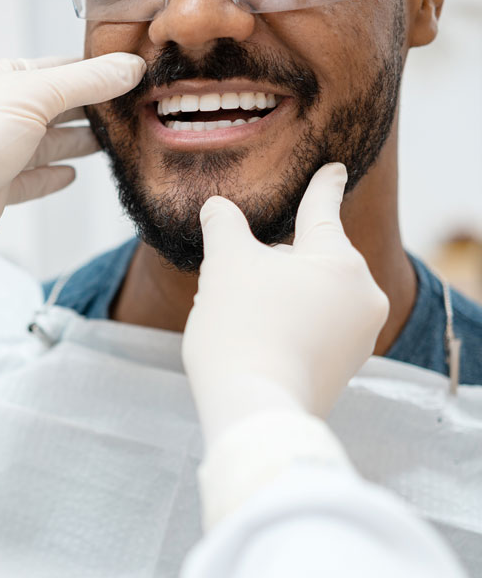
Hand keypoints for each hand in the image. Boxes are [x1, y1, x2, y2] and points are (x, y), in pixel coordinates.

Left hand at [0, 53, 145, 266]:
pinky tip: (71, 175)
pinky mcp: (2, 187)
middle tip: (125, 112)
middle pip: (58, 109)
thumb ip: (86, 83)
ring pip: (50, 144)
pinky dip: (55, 177)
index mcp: (3, 80)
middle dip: (91, 110)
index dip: (94, 73)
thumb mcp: (34, 96)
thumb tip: (128, 68)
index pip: (59, 70)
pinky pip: (35, 179)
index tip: (127, 77)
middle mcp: (2, 114)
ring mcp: (2, 152)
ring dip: (78, 143)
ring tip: (108, 142)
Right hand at [182, 163, 388, 447]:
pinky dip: (290, 323)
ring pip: (312, 294)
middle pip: (312, 259)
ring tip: (246, 317)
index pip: (323, 209)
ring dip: (280, 294)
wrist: (254, 408)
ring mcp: (358, 337)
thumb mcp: (226, 264)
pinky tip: (262, 338)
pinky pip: (316, 327)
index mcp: (339, 261)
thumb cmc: (241, 326)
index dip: (323, 185)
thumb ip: (223, 225)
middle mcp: (362, 296)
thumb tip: (216, 207)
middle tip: (239, 283)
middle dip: (276, 261)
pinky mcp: (345, 368)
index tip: (336, 168)